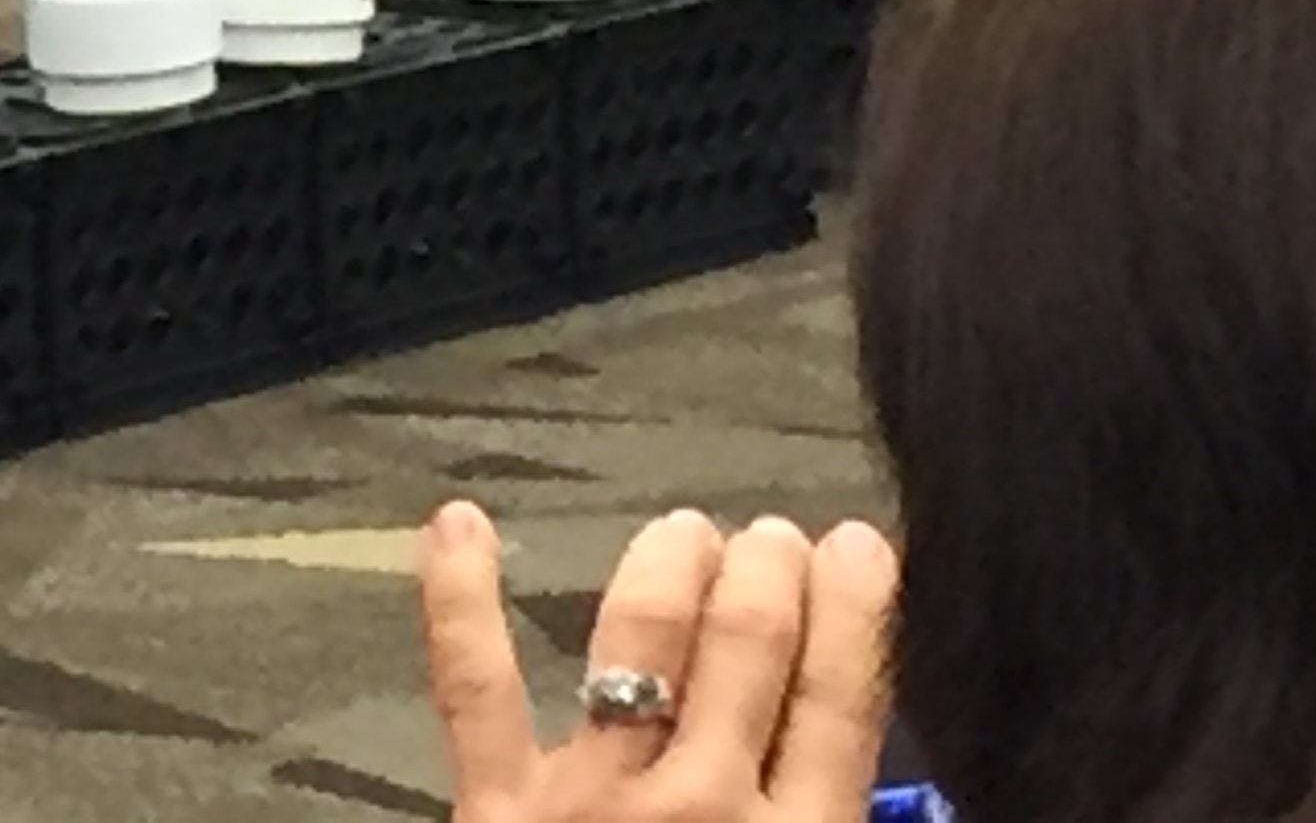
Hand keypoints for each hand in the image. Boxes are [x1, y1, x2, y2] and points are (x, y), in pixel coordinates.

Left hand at [418, 504, 898, 822]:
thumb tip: (858, 788)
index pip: (843, 706)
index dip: (856, 614)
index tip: (861, 545)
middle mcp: (705, 806)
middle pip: (747, 653)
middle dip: (765, 577)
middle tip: (774, 535)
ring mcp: (597, 798)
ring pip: (640, 644)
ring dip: (668, 572)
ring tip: (686, 530)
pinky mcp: (500, 810)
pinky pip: (474, 689)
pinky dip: (457, 595)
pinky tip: (454, 520)